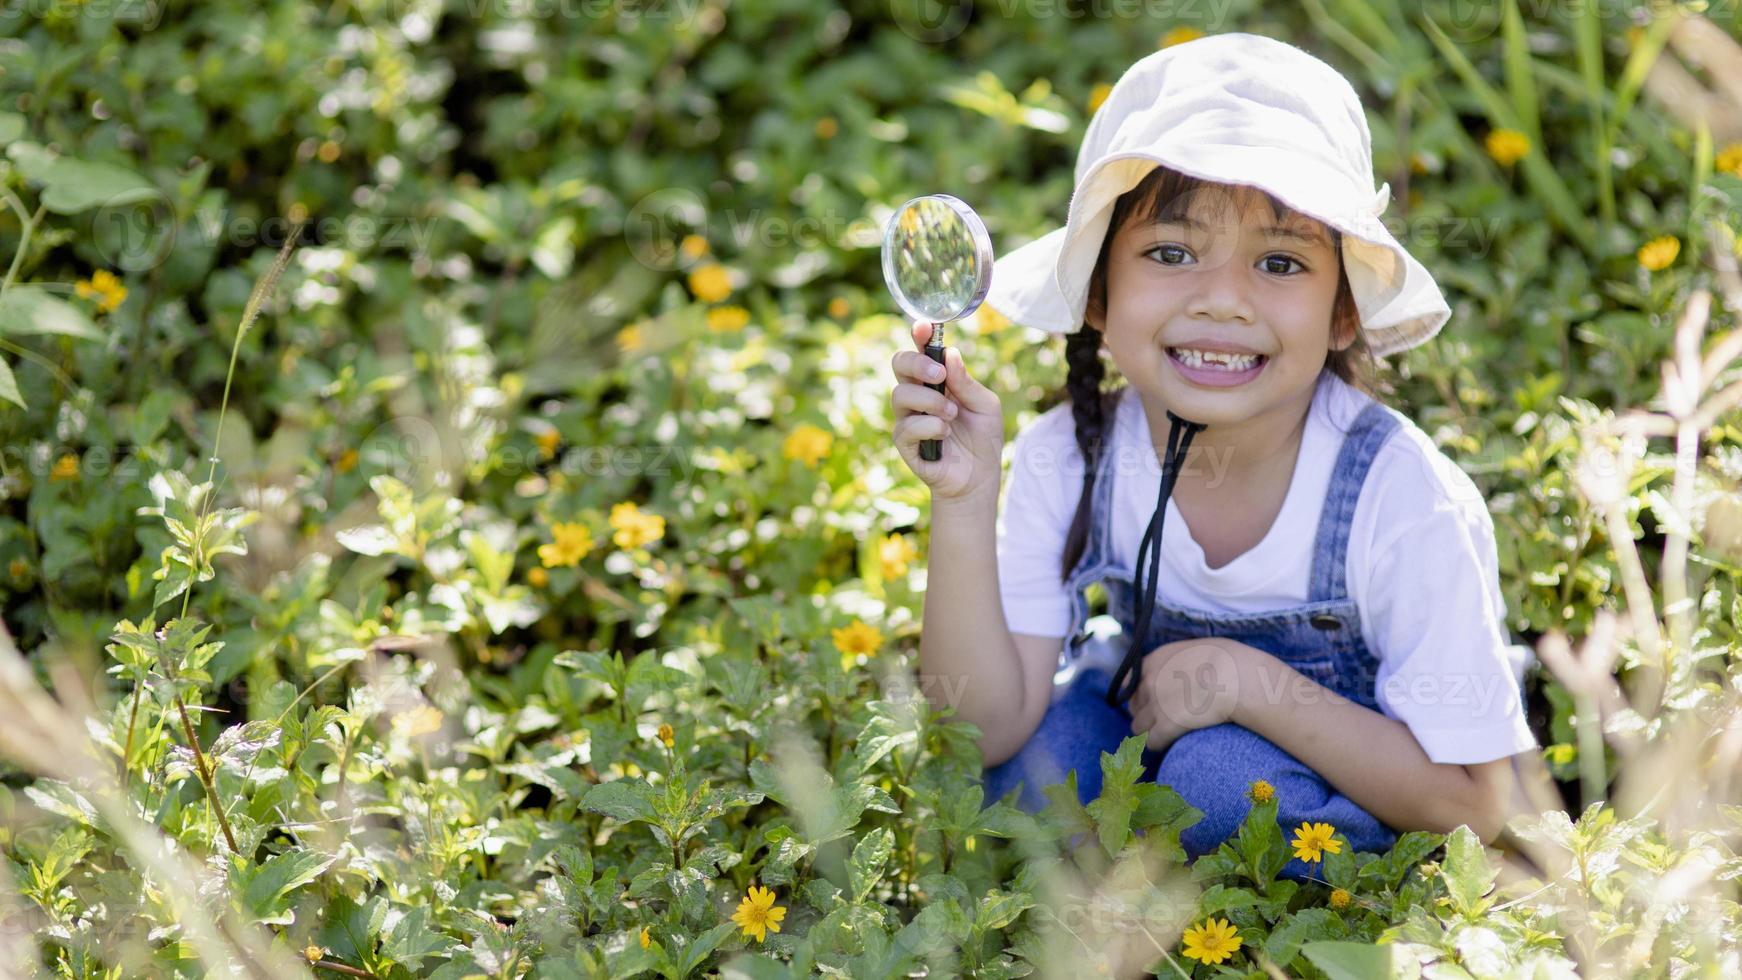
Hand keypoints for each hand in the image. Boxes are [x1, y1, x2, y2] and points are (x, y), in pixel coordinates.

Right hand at [889, 319, 1003, 501]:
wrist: (979, 477)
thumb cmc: (982, 437)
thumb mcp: (985, 405)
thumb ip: (967, 382)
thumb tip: (950, 355)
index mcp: (937, 380)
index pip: (921, 351)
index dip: (919, 336)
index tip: (924, 327)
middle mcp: (918, 394)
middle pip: (899, 364)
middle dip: (917, 364)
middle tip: (939, 375)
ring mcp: (908, 417)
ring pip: (899, 395)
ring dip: (930, 401)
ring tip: (952, 414)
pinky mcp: (904, 442)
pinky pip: (906, 426)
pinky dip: (929, 427)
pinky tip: (945, 434)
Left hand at [1128, 638, 1247, 753]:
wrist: (1237, 677)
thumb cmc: (1227, 661)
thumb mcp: (1194, 649)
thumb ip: (1177, 661)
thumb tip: (1180, 672)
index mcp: (1154, 661)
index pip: (1129, 682)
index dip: (1141, 694)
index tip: (1152, 700)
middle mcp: (1149, 682)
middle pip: (1133, 706)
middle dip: (1145, 713)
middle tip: (1163, 719)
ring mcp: (1155, 705)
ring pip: (1138, 727)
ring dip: (1150, 731)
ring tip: (1167, 733)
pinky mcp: (1166, 726)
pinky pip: (1151, 742)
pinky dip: (1159, 744)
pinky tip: (1171, 743)